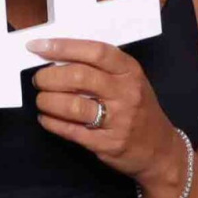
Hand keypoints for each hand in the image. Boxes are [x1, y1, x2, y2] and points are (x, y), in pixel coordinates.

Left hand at [29, 38, 183, 197]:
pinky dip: (52, 123)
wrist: (162, 151)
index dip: (62, 47)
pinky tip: (46, 118)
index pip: (94, 52)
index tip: (36, 46)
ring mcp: (120, 120)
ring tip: (42, 100)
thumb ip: (98, 68)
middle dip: (48, 77)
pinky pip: (71, 131)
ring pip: (72, 105)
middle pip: (78, 77)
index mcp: (129, 72)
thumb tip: (53, 56)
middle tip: (38, 80)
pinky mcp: (109, 144)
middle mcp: (127, 93)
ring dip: (47, 101)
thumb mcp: (128, 81)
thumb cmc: (137, 108)